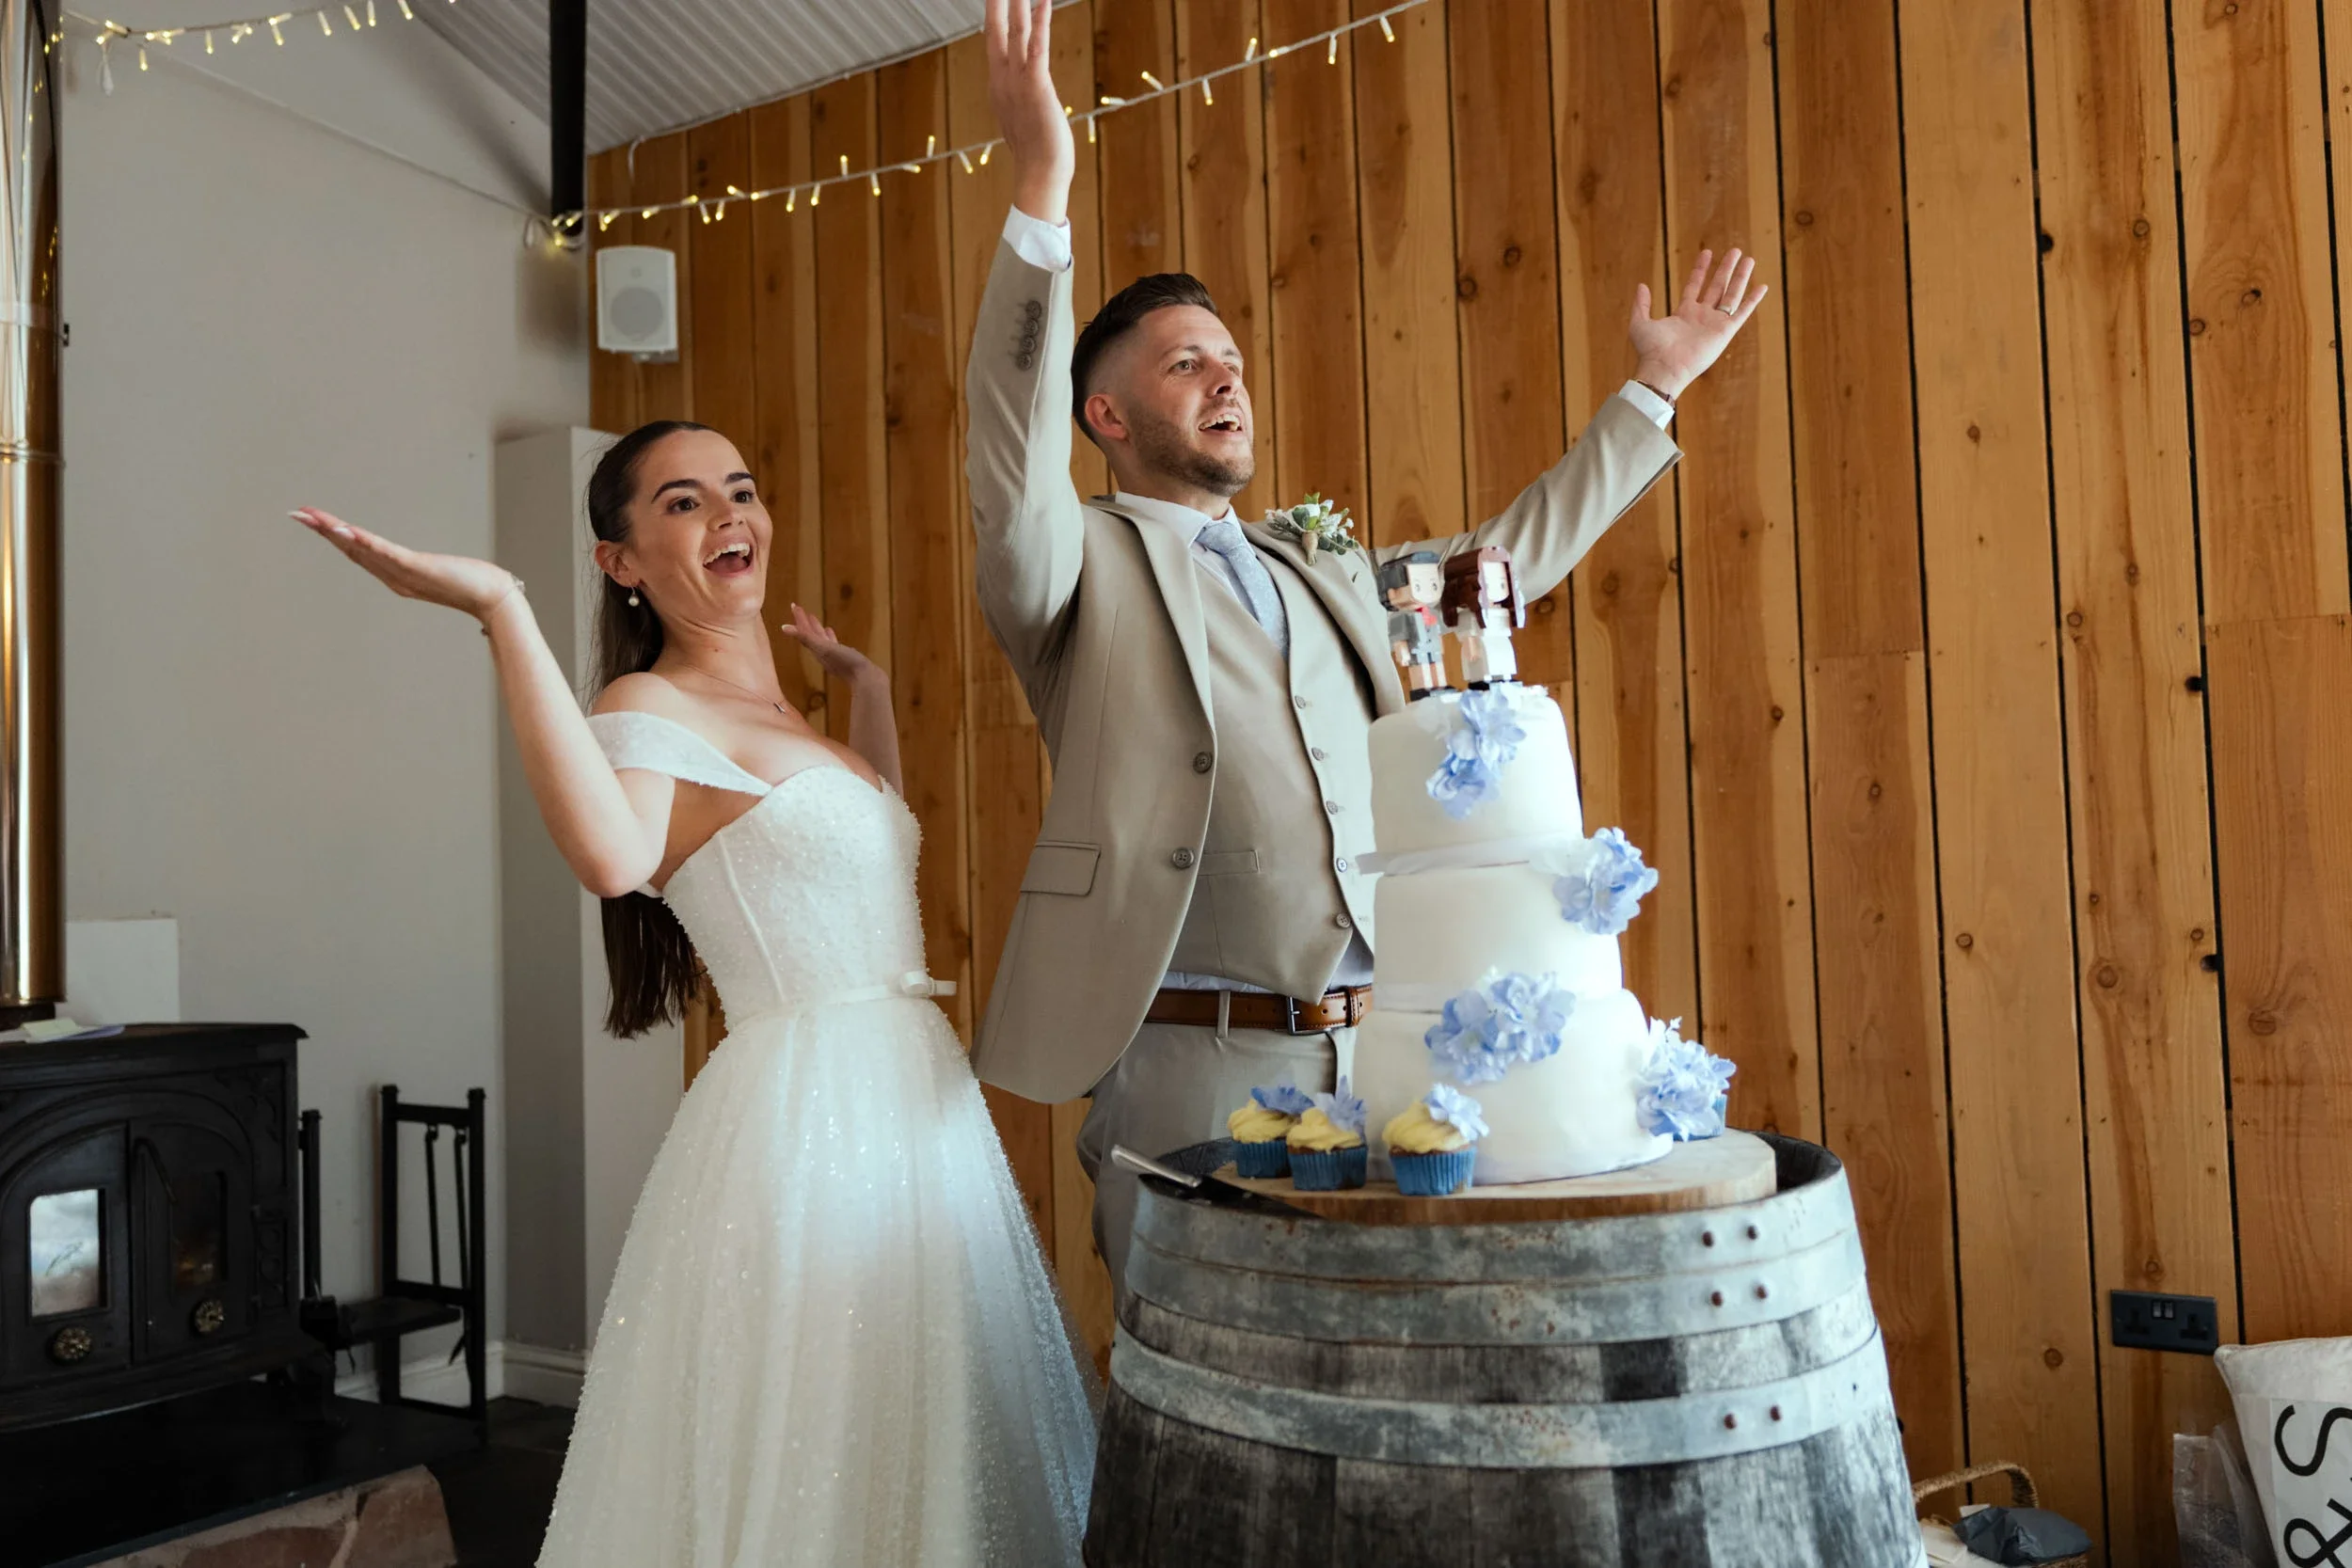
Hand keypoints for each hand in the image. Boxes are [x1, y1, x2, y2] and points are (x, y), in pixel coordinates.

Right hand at [292, 507, 519, 620]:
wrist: (492, 598)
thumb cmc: (470, 584)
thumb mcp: (437, 573)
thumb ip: (421, 568)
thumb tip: (414, 562)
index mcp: (394, 574)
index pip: (356, 550)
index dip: (331, 535)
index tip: (309, 519)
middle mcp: (392, 575)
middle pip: (351, 548)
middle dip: (322, 531)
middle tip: (296, 514)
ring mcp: (403, 573)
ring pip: (362, 550)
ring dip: (336, 533)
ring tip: (313, 518)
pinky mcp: (417, 568)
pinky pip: (385, 552)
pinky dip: (364, 541)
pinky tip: (347, 530)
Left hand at [778, 602, 881, 685]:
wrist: (867, 680)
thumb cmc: (847, 663)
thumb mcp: (824, 648)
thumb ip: (806, 638)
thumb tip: (783, 628)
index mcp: (817, 650)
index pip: (804, 632)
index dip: (799, 619)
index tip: (793, 605)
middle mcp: (823, 654)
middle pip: (811, 635)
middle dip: (805, 622)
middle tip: (799, 609)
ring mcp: (834, 657)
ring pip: (822, 640)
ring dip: (817, 629)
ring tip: (814, 619)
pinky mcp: (845, 659)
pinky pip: (834, 645)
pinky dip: (830, 638)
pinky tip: (832, 634)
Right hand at [984, 0, 1071, 224]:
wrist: (1039, 176)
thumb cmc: (1037, 154)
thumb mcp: (1024, 120)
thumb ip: (1022, 102)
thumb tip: (1026, 99)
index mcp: (999, 86)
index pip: (994, 43)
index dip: (993, 17)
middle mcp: (1003, 80)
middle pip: (996, 30)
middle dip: (996, 4)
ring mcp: (1017, 82)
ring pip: (1015, 32)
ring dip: (1016, 3)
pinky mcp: (1036, 87)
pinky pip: (1037, 47)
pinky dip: (1041, 23)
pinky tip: (1043, 1)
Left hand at [1627, 249, 1768, 400]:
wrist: (1664, 368)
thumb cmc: (1650, 350)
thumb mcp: (1640, 323)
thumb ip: (1641, 304)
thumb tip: (1641, 285)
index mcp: (1683, 313)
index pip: (1695, 285)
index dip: (1701, 269)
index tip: (1707, 252)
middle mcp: (1701, 317)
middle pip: (1717, 286)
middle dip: (1726, 268)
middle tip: (1735, 251)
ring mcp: (1714, 324)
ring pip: (1731, 295)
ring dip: (1740, 277)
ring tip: (1749, 259)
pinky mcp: (1725, 332)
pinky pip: (1742, 313)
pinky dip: (1753, 300)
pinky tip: (1762, 287)